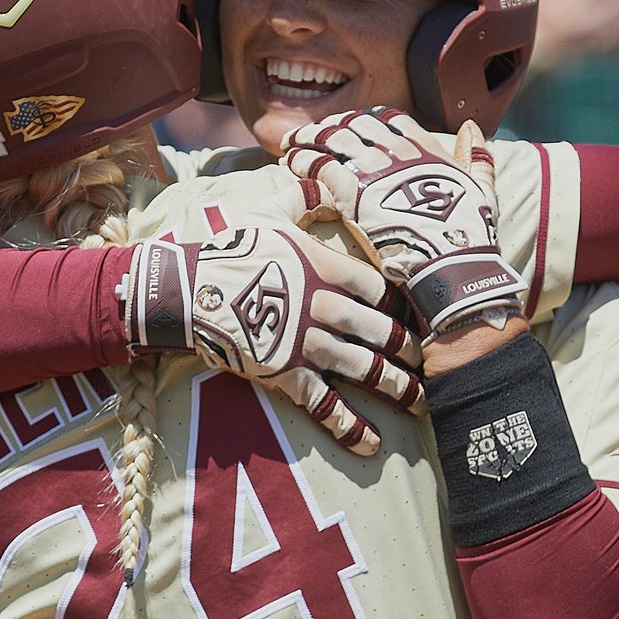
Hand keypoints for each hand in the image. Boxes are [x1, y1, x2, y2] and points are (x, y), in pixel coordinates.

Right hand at [121, 222, 422, 456]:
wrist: (187, 290)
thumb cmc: (229, 249)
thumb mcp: (269, 212)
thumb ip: (305, 198)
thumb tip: (326, 177)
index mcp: (324, 266)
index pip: (379, 288)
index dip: (402, 304)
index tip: (419, 315)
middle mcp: (323, 305)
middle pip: (381, 330)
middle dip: (410, 348)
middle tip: (431, 361)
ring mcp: (304, 342)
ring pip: (363, 367)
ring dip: (396, 386)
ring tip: (420, 401)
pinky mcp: (284, 372)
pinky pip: (323, 403)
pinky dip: (348, 424)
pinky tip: (371, 441)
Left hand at [282, 109, 524, 337]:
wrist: (450, 264)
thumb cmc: (468, 236)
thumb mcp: (482, 190)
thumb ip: (477, 159)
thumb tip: (471, 129)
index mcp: (426, 149)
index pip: (389, 118)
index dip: (366, 119)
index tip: (350, 125)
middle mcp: (398, 151)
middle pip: (354, 123)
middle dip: (332, 126)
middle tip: (313, 134)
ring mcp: (374, 169)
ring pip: (330, 138)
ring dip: (308, 137)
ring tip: (291, 143)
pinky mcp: (351, 191)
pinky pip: (317, 164)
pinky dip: (301, 159)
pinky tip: (290, 161)